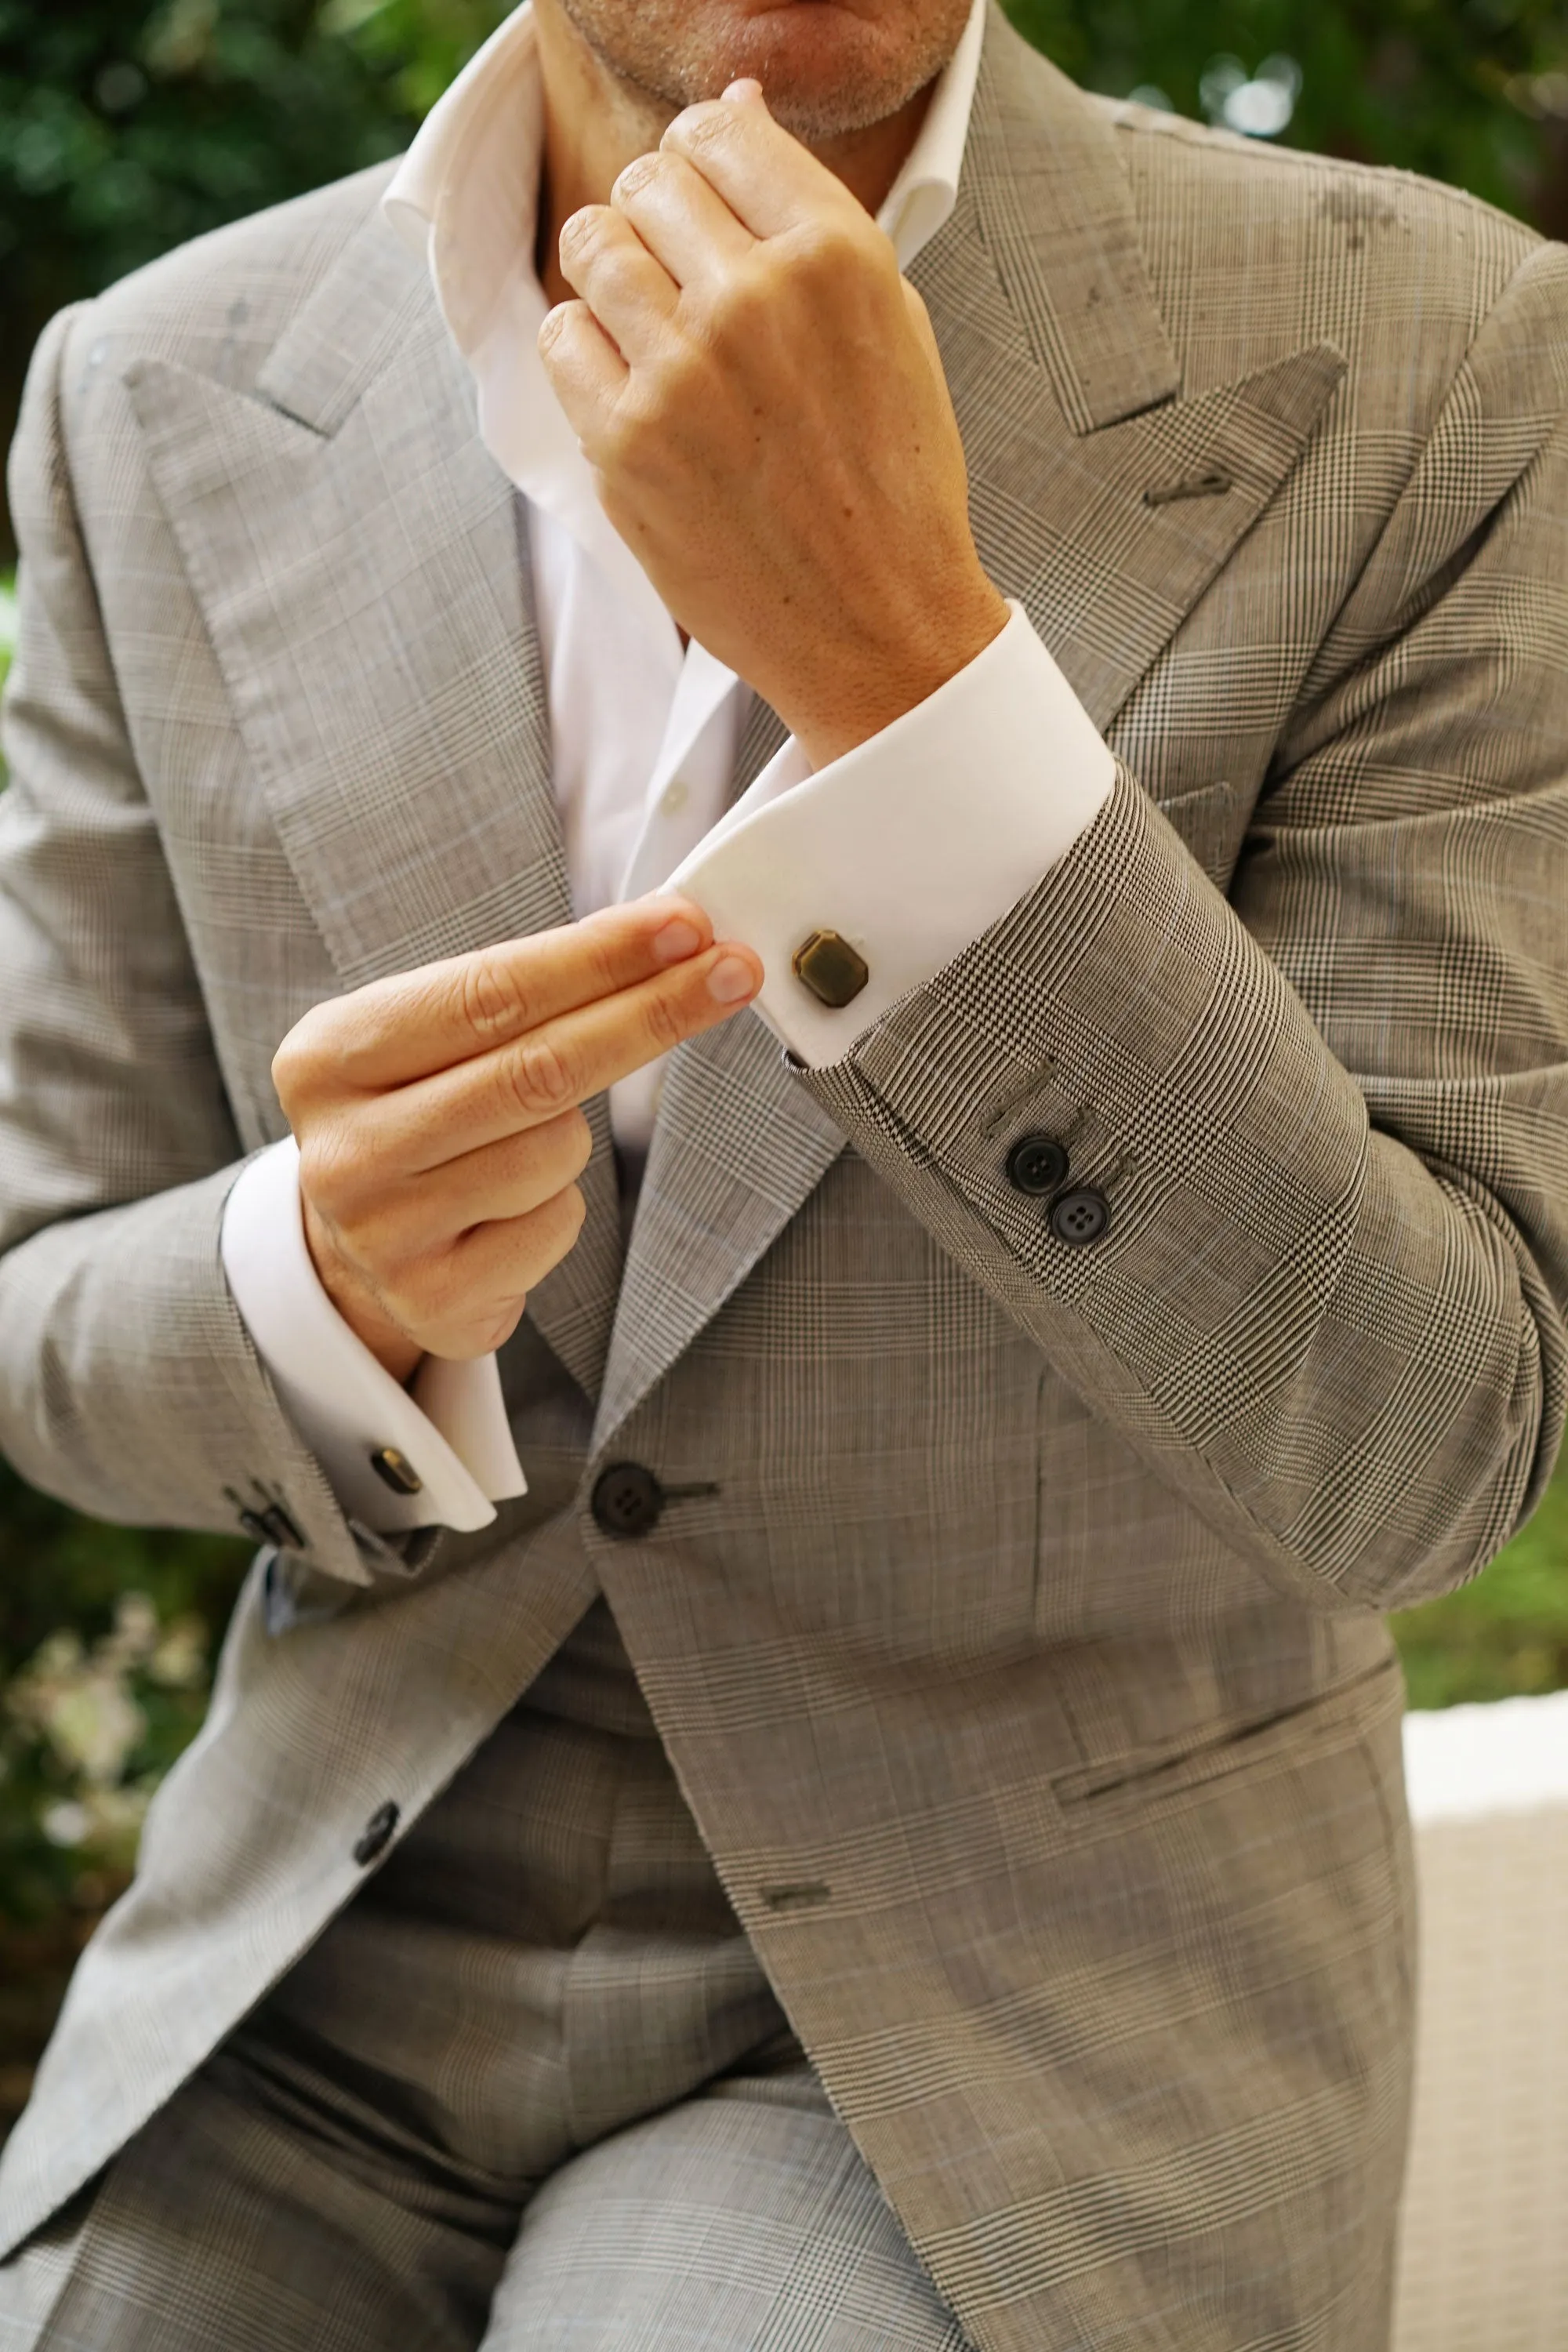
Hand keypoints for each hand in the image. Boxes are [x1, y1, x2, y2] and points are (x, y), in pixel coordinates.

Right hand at [271, 897, 761, 1381]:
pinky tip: (506, 1213)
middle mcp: (343, 1147)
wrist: (357, 1250)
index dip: (597, 958)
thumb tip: (668, 938)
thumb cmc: (418, 1115)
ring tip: (515, 1145)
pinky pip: (554, 1225)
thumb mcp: (429, 1040)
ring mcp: (380, 1234)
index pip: (489, 993)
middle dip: (649, 1013)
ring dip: (571, 1137)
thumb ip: (521, 991)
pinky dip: (556, 1207)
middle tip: (732, 971)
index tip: (685, 925)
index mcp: (329, 1056)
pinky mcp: (431, 1300)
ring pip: (553, 1153)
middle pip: (536, 1070)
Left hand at [539, 82, 1008, 768]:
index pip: (720, 133)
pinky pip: (561, 339)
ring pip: (591, 245)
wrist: (878, 629)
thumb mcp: (890, 326)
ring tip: (654, 330)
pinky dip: (586, 352)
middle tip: (685, 282)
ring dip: (613, 273)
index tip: (709, 207)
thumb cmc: (891, 482)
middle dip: (658, 218)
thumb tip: (733, 108)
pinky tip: (636, 390)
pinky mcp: (623, 446)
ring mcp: (679, 374)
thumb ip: (806, 216)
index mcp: (836, 256)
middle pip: (647, 183)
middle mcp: (753, 301)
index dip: (704, 161)